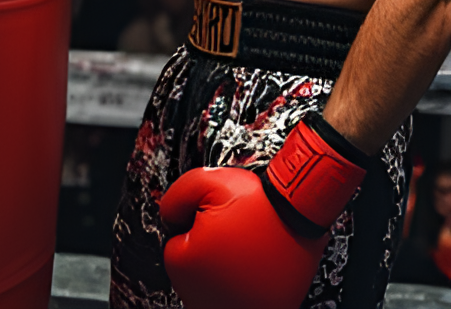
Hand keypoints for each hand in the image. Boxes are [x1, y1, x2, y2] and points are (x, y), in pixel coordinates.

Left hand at [161, 166, 327, 308]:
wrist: (306, 213)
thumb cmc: (258, 201)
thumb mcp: (204, 180)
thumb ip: (174, 198)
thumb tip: (168, 218)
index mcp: (186, 265)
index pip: (175, 246)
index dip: (194, 225)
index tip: (216, 218)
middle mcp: (207, 295)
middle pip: (196, 268)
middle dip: (210, 247)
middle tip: (235, 230)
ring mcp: (237, 307)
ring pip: (220, 282)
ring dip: (229, 265)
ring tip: (250, 243)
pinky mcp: (265, 308)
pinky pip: (244, 294)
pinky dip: (250, 279)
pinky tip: (261, 260)